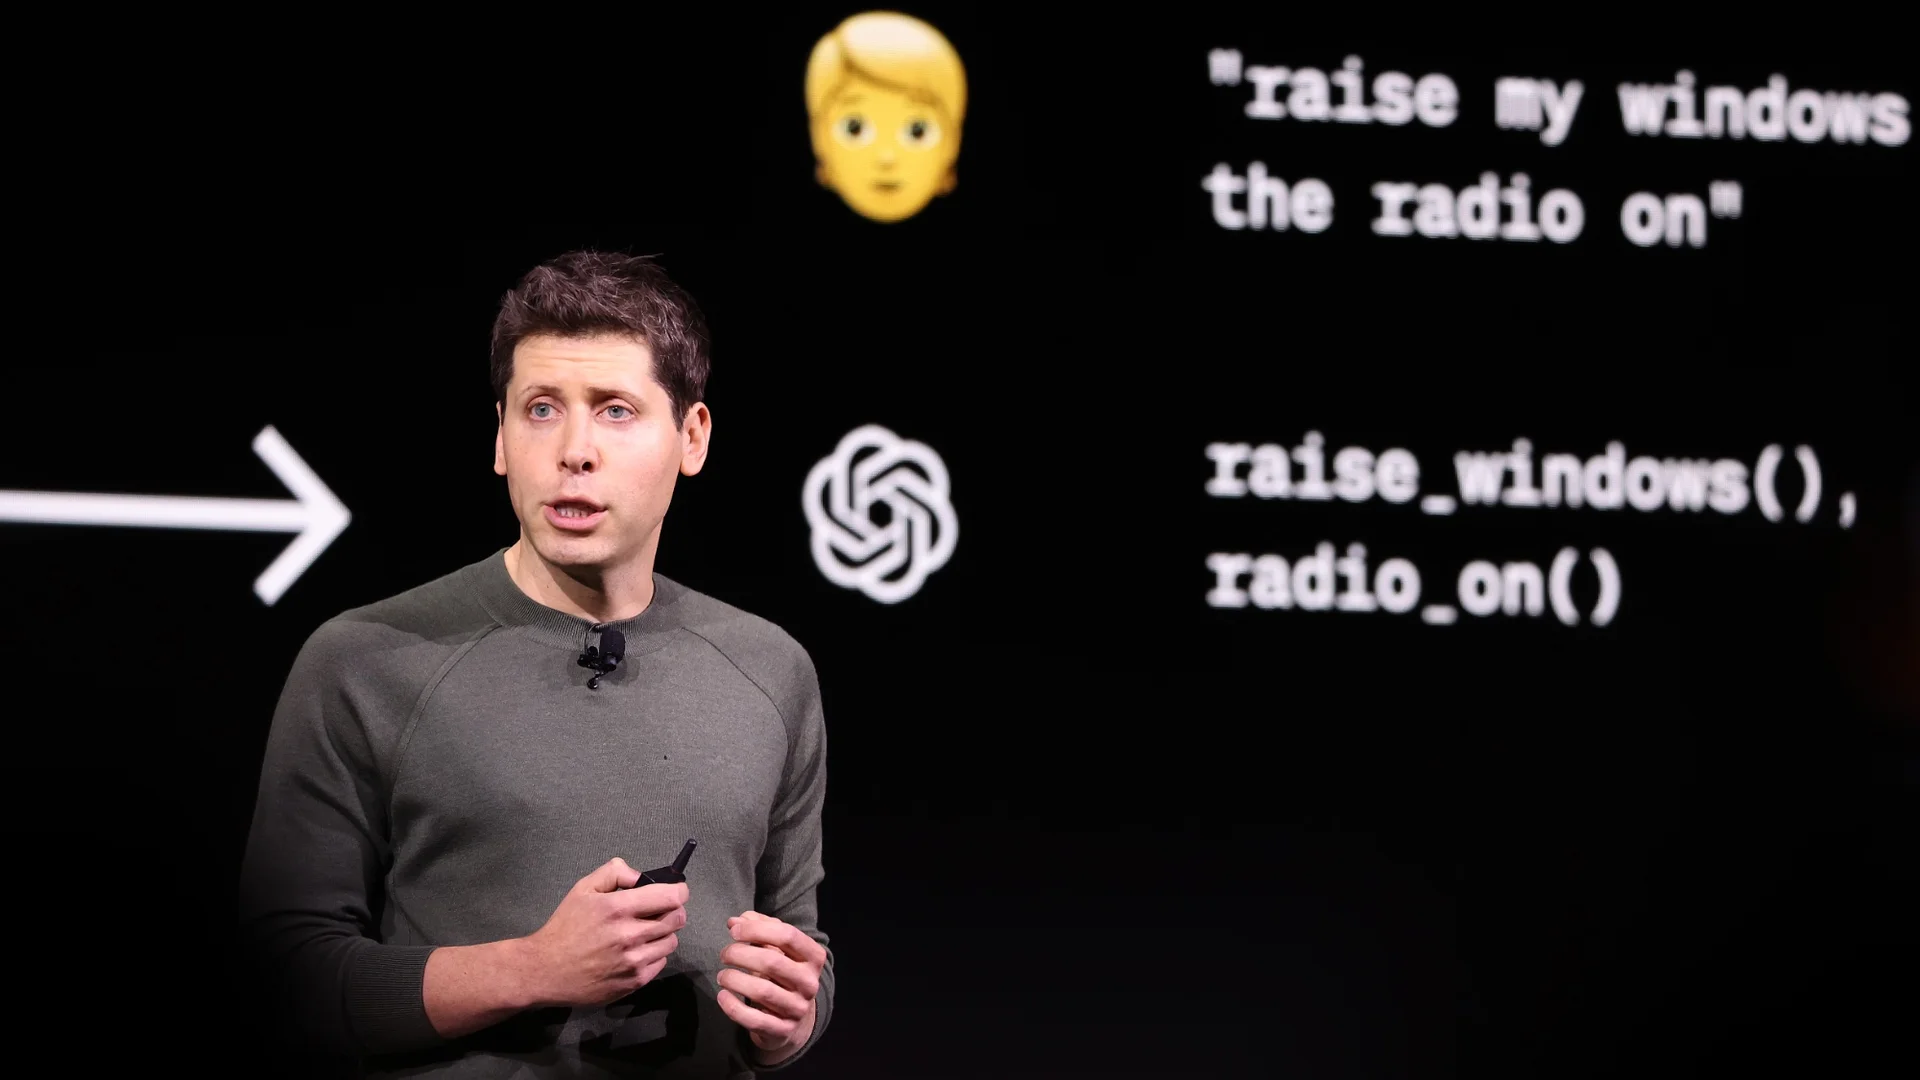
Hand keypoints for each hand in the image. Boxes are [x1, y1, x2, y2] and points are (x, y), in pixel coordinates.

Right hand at [519, 857, 688, 1007]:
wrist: (545, 970)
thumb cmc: (565, 927)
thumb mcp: (583, 889)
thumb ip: (614, 873)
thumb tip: (641, 876)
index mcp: (618, 908)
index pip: (670, 897)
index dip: (679, 891)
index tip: (677, 890)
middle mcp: (630, 935)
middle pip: (677, 919)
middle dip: (673, 911)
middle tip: (659, 911)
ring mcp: (634, 961)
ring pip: (672, 941)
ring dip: (664, 934)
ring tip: (645, 932)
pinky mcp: (634, 982)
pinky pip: (661, 962)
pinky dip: (654, 955)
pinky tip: (636, 951)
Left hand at [716, 910, 826, 1053]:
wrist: (793, 1019)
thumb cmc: (782, 974)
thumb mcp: (777, 948)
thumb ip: (759, 928)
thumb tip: (734, 921)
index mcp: (813, 957)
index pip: (787, 935)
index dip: (757, 929)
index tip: (734, 931)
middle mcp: (810, 983)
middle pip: (772, 962)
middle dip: (740, 954)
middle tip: (724, 954)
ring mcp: (798, 1009)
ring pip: (762, 991)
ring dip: (734, 979)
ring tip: (722, 975)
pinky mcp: (782, 1030)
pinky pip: (754, 1019)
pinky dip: (733, 1007)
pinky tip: (722, 996)